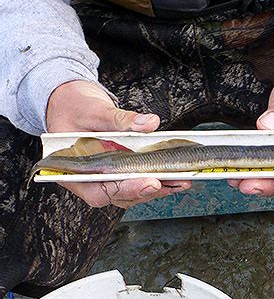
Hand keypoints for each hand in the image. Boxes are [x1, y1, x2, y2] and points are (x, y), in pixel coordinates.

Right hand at [46, 80, 190, 207]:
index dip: (126, 189)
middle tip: (171, 182)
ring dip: (155, 188)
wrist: (68, 103)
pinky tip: (172, 175)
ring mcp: (103, 176)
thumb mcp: (94, 110)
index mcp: (74, 170)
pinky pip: (134, 179)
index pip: (100, 191)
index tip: (150, 183)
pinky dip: (153, 179)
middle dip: (147, 190)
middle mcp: (89, 179)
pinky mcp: (115, 170)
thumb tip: (149, 123)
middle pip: (119, 195)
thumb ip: (120, 119)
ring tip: (180, 181)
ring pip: (129, 192)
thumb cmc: (73, 108)